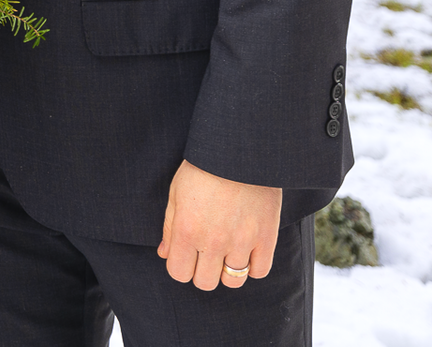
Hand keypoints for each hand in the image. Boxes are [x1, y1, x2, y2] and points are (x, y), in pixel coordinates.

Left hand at [156, 159, 282, 290]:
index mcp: (186, 230)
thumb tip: (166, 254)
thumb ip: (170, 227)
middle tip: (206, 255)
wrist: (239, 149)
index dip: (180, 267)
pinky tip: (247, 251)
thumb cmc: (203, 167)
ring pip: (233, 281)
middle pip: (204, 283)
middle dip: (202, 272)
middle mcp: (212, 241)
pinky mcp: (266, 237)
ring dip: (228, 271)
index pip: (178, 273)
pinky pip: (260, 271)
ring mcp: (241, 241)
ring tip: (227, 252)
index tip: (186, 256)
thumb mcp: (176, 192)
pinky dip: (254, 266)